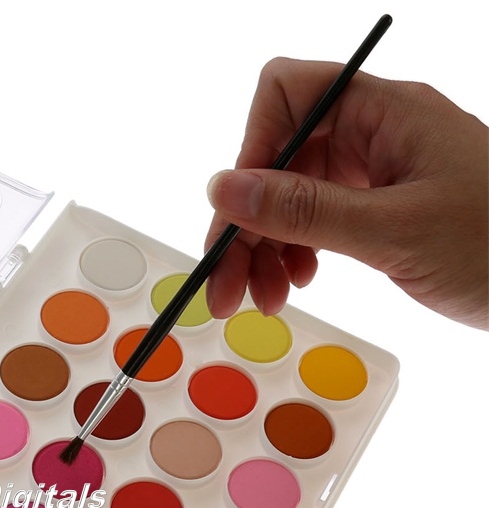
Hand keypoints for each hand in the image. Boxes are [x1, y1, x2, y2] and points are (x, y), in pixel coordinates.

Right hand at [204, 59, 487, 327]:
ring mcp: (376, 172)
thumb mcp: (394, 231)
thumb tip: (224, 188)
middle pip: (279, 159)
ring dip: (264, 249)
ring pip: (291, 197)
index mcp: (384, 113)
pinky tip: (295, 285)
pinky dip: (293, 254)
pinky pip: (315, 223)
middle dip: (246, 224)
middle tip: (225, 290)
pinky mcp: (379, 209)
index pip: (287, 96)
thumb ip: (304, 210)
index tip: (237, 218)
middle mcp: (374, 133)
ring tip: (263, 301)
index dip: (252, 151)